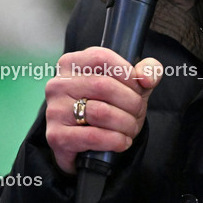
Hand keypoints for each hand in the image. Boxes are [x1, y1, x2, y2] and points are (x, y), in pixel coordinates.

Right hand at [45, 46, 162, 174]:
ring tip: (131, 128)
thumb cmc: (110, 106)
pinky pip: (93, 136)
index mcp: (71, 63)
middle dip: (131, 102)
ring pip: (101, 112)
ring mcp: (54, 110)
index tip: (139, 88)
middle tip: (138, 112)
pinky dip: (115, 140)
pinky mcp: (56, 137)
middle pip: (104, 86)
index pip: (102, 57)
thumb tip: (147, 77)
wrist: (88, 144)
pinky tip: (122, 142)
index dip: (127, 73)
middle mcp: (58, 84)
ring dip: (126, 123)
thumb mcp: (131, 84)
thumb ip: (147, 70)